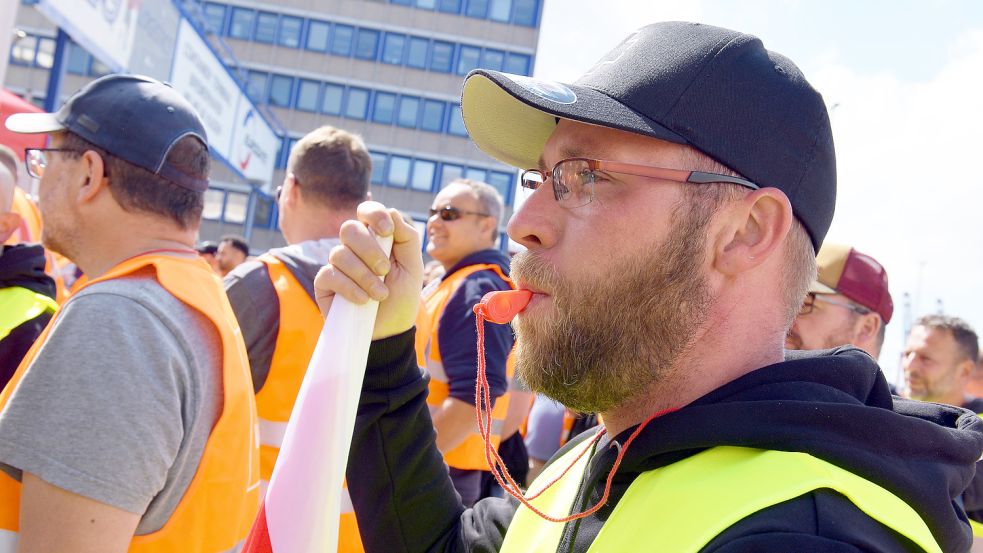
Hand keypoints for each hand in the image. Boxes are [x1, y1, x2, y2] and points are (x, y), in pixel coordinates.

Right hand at [314, 201, 422, 339]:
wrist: (390, 332)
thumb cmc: (401, 299)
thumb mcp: (413, 268)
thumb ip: (407, 238)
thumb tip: (392, 212)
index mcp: (375, 239)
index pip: (366, 212)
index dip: (374, 214)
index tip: (387, 230)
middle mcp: (353, 248)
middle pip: (349, 229)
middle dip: (370, 249)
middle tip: (385, 270)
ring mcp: (337, 265)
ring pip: (340, 253)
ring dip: (364, 275)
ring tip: (380, 295)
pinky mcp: (325, 284)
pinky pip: (329, 274)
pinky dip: (350, 287)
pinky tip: (363, 301)